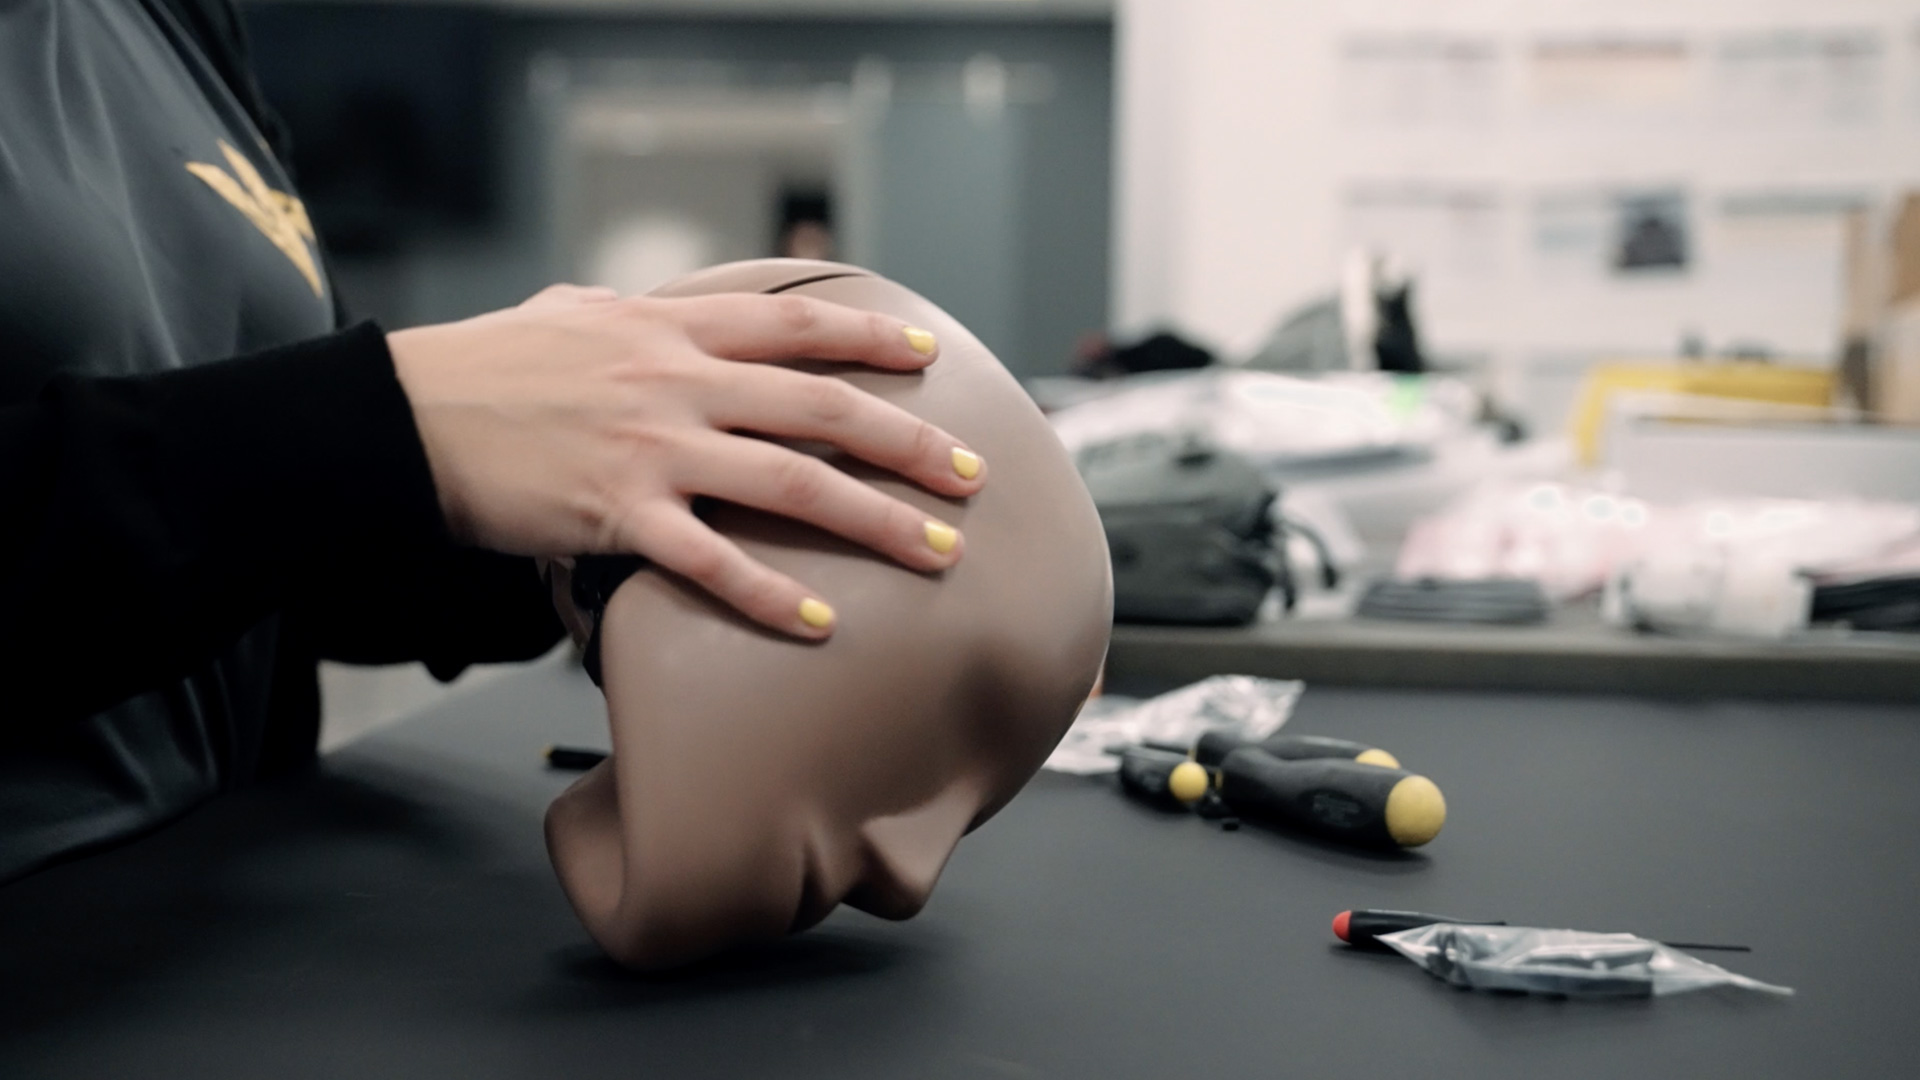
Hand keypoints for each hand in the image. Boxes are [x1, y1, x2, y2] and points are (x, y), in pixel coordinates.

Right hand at [387, 284, 986, 638]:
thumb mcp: (571, 315)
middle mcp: (678, 382)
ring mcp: (654, 449)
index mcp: (671, 329)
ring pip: (792, 484)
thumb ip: (634, 316)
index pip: (796, 326)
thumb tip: (659, 309)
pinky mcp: (618, 516)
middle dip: (910, 442)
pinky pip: (712, 562)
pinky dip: (771, 594)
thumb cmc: (484, 366)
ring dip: (876, 519)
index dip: (871, 336)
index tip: (927, 352)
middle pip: (822, 409)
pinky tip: (822, 621)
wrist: (403, 415)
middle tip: (971, 473)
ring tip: (937, 551)